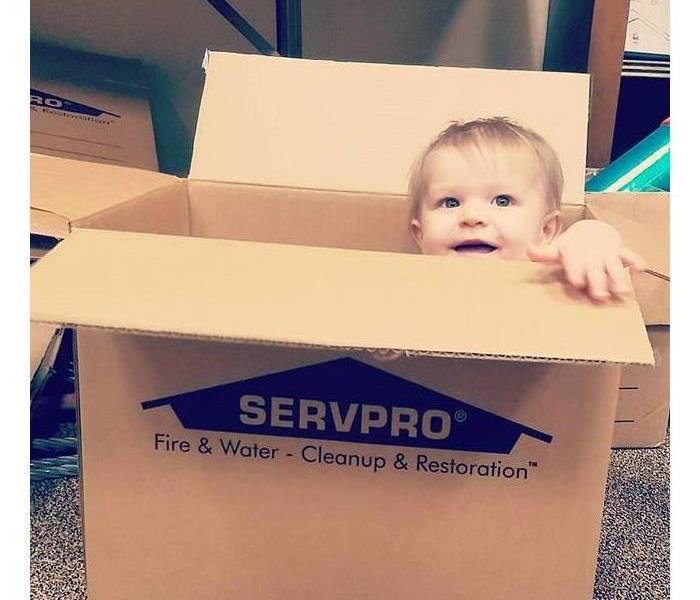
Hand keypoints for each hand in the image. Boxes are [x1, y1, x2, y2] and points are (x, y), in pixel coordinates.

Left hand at [527, 220, 645, 301]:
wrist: (591, 229)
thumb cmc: (572, 247)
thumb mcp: (558, 250)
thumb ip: (545, 254)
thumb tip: (529, 251)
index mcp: (574, 256)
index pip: (575, 265)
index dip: (576, 272)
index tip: (578, 282)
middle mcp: (591, 255)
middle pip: (595, 270)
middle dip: (598, 282)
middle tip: (600, 295)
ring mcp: (606, 253)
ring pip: (613, 265)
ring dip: (618, 277)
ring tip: (622, 290)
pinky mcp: (620, 251)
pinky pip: (629, 254)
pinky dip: (635, 260)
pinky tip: (642, 268)